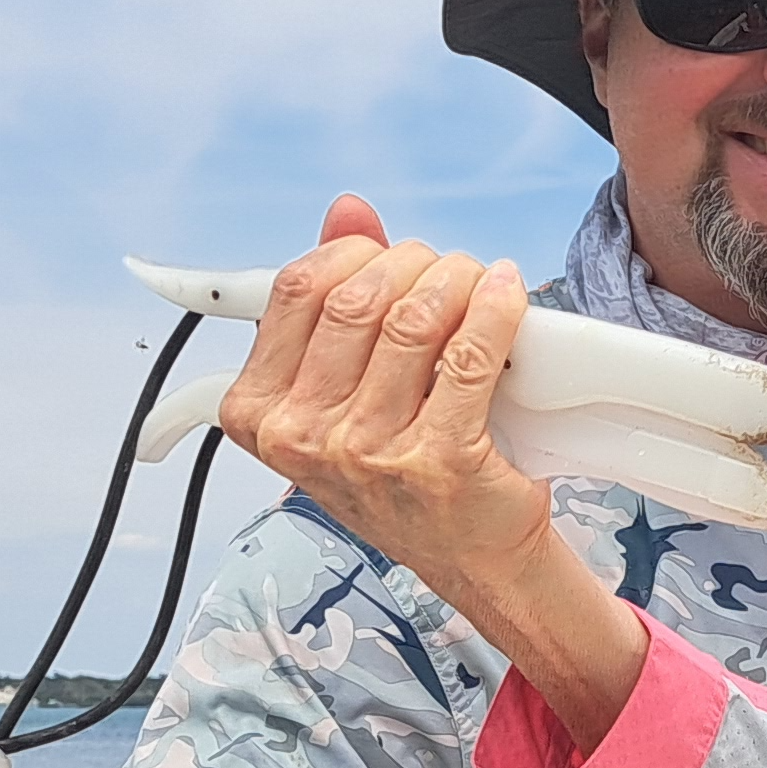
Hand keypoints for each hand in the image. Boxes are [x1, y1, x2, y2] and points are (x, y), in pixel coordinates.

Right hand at [216, 201, 558, 595]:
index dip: (352, 253)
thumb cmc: (404, 472)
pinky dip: (496, 311)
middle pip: (358, 299)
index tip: (385, 255)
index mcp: (260, 413)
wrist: (470, 556)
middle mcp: (306, 436)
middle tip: (444, 270)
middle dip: (413, 264)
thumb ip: (335, 299)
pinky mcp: (440, 461)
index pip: (296, 290)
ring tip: (477, 281)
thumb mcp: (342, 390)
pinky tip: (506, 297)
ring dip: (456, 281)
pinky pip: (470, 356)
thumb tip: (348, 211)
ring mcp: (371, 452)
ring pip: (414, 320)